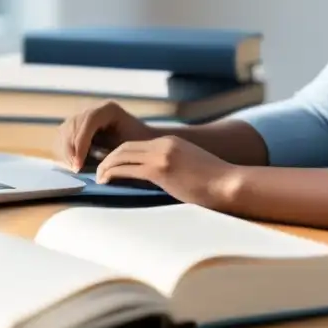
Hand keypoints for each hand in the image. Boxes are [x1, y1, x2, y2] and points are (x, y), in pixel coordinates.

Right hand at [54, 101, 156, 170]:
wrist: (144, 141)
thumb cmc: (139, 144)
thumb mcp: (128, 147)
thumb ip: (109, 152)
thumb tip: (90, 163)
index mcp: (108, 108)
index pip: (88, 121)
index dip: (81, 143)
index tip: (79, 165)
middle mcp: (94, 108)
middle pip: (73, 124)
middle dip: (71, 149)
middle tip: (75, 169)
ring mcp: (85, 114)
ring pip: (66, 129)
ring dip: (66, 150)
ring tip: (74, 167)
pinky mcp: (80, 125)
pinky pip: (65, 135)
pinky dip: (65, 149)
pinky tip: (72, 163)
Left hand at [96, 135, 240, 209]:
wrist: (229, 183)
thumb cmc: (215, 184)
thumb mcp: (191, 169)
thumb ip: (173, 170)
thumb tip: (162, 182)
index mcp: (171, 143)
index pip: (136, 145)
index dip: (119, 155)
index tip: (109, 167)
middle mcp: (164, 144)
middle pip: (125, 147)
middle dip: (108, 158)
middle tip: (98, 173)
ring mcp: (162, 155)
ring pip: (122, 155)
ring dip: (106, 166)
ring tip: (98, 178)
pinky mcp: (161, 170)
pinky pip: (128, 168)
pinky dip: (112, 173)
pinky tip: (106, 181)